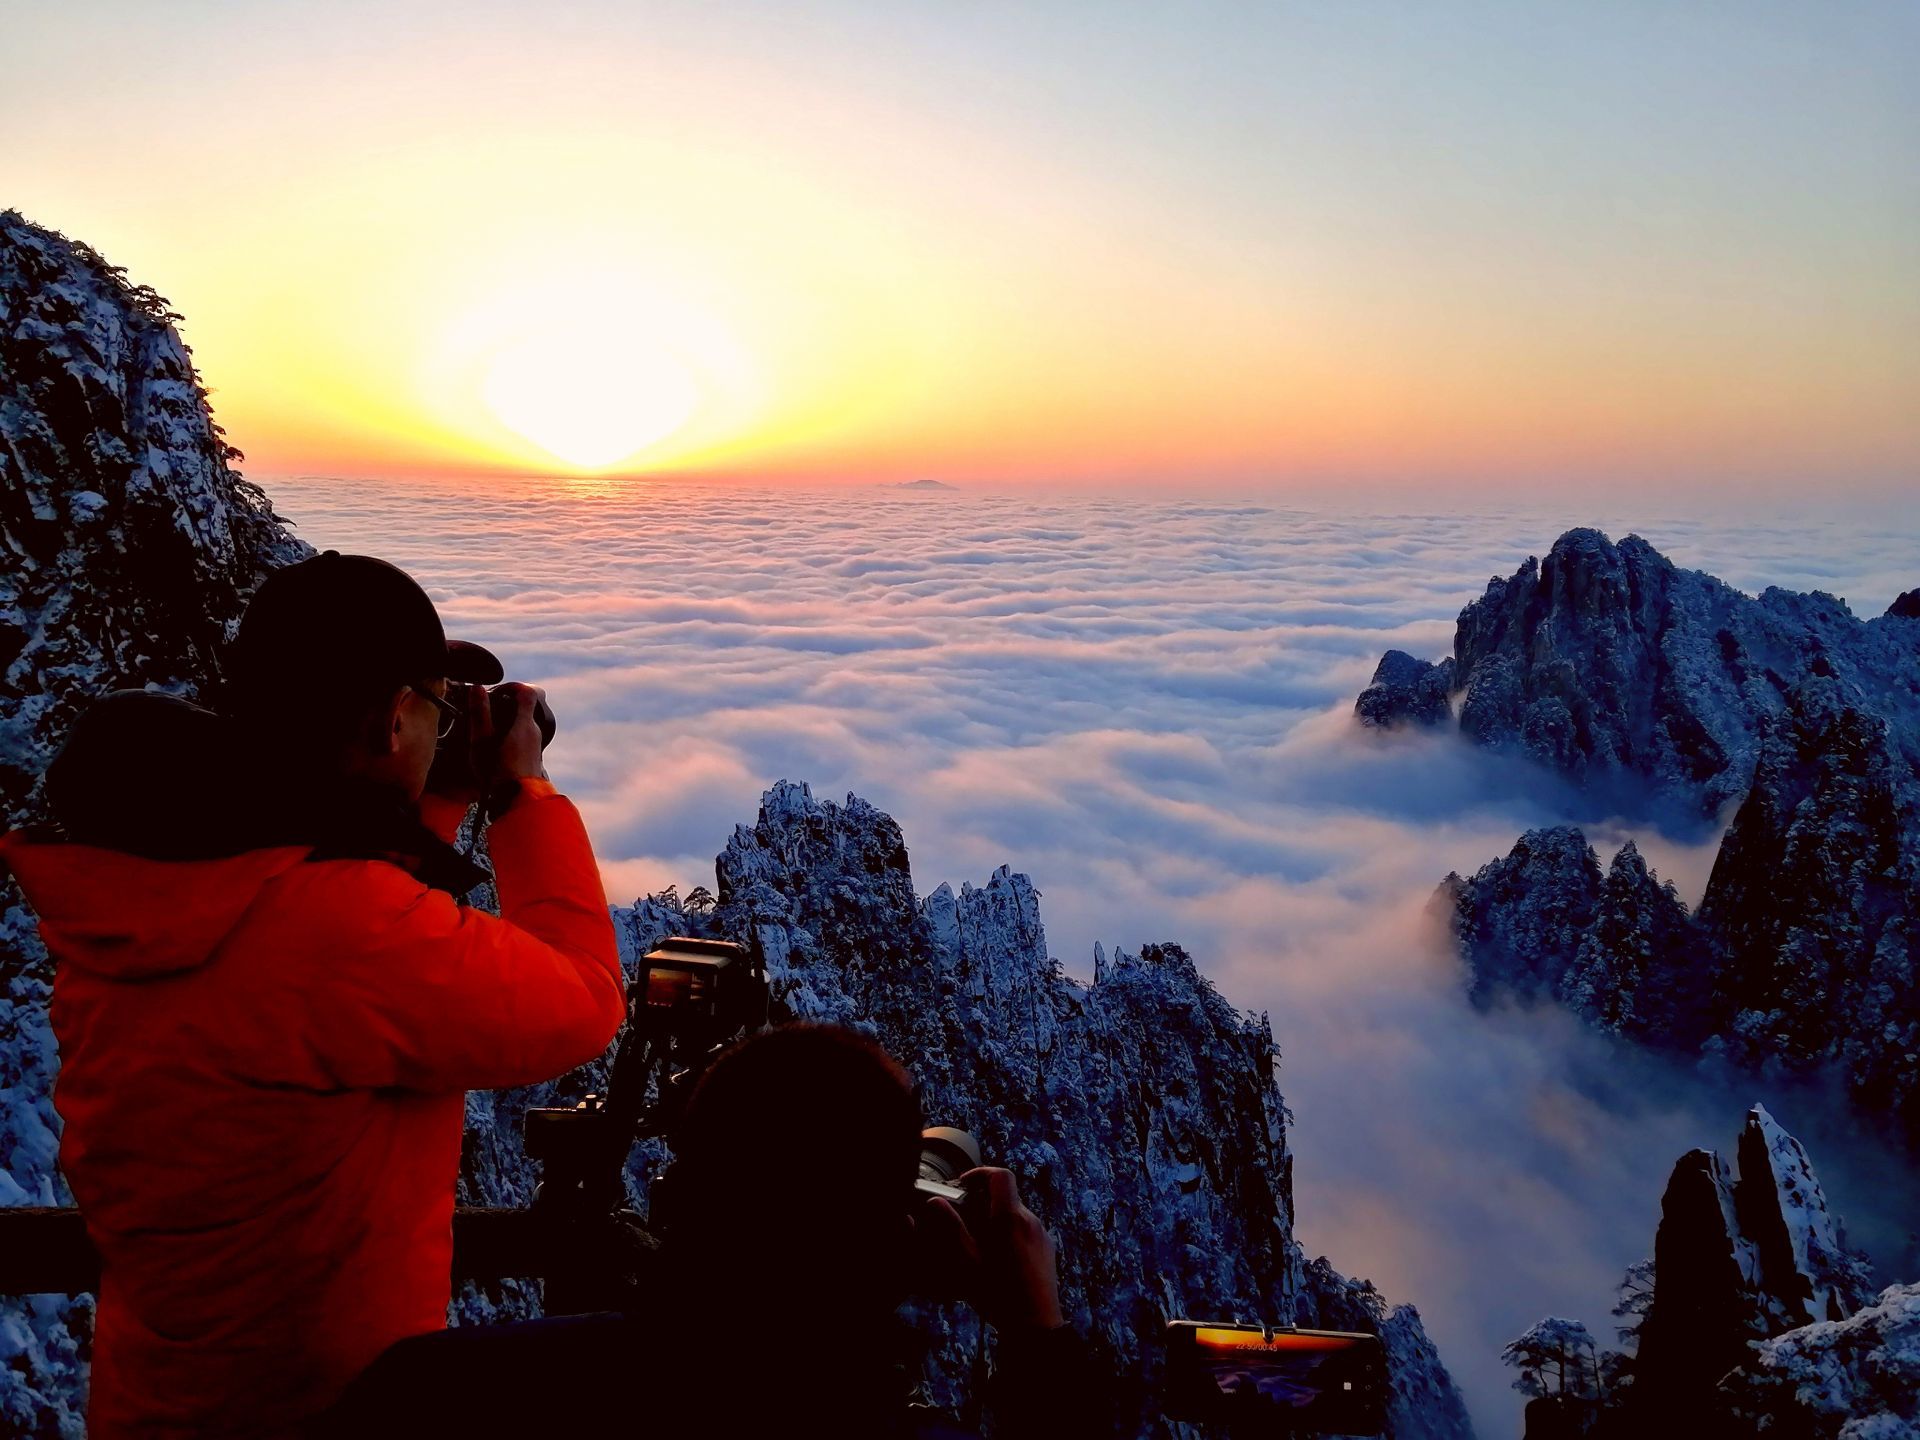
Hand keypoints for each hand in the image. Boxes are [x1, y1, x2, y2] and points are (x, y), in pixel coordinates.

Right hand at [483, 682, 549, 785]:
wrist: (515, 802)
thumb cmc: (496, 773)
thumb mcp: (481, 741)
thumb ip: (480, 714)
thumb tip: (478, 688)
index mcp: (525, 724)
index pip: (529, 692)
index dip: (513, 686)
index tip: (495, 691)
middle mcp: (534, 732)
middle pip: (526, 706)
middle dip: (507, 702)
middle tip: (486, 709)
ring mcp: (535, 745)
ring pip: (524, 722)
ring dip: (508, 719)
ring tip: (487, 728)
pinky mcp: (532, 756)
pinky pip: (522, 736)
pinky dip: (510, 733)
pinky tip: (494, 745)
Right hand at [912, 1167, 1062, 1331]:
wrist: (1035, 1325)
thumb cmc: (999, 1295)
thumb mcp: (967, 1263)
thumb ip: (952, 1228)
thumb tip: (936, 1203)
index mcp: (1009, 1219)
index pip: (1001, 1176)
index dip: (981, 1173)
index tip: (965, 1185)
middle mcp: (1029, 1221)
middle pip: (1007, 1197)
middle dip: (985, 1203)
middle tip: (967, 1221)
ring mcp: (1041, 1235)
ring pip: (1016, 1215)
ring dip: (998, 1221)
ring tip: (981, 1247)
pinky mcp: (1047, 1249)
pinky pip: (1027, 1231)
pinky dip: (1011, 1234)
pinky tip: (1000, 1260)